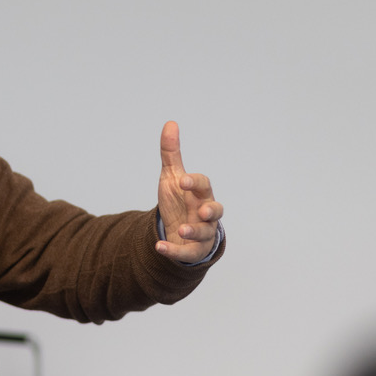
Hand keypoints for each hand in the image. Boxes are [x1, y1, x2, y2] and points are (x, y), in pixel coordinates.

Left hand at [156, 120, 222, 262]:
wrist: (178, 229)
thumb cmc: (179, 200)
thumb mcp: (172, 177)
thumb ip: (171, 153)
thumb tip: (170, 123)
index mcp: (201, 193)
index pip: (204, 185)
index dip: (195, 183)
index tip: (183, 181)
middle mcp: (205, 213)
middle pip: (216, 210)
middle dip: (210, 210)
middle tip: (201, 210)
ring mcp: (202, 232)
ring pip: (205, 234)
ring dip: (194, 231)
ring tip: (180, 229)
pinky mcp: (193, 250)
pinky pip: (187, 253)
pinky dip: (174, 251)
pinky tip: (159, 246)